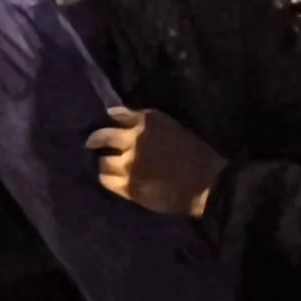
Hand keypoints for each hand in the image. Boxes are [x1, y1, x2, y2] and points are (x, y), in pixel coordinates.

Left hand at [89, 107, 221, 220]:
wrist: (207, 184)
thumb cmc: (195, 154)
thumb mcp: (173, 128)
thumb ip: (145, 122)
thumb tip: (115, 114)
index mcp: (148, 122)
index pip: (117, 115)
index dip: (111, 120)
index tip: (109, 124)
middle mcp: (133, 140)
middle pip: (102, 136)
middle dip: (95, 140)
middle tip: (92, 144)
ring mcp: (127, 164)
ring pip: (102, 161)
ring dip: (106, 162)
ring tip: (114, 166)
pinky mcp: (126, 185)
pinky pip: (106, 180)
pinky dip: (108, 178)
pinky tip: (117, 178)